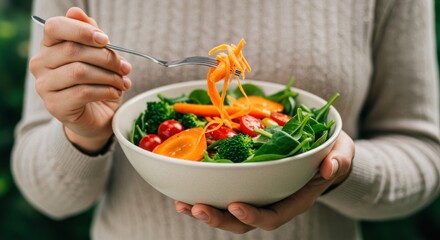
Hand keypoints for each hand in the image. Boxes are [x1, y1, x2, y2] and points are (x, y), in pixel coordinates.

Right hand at [29, 7, 131, 153]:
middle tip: (125, 67)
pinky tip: (116, 93)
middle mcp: (40, 64)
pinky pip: (83, 92)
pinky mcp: (55, 106)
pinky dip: (106, 91)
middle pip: (73, 50)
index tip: (105, 40)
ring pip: (79, 72)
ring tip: (123, 82)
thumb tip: (76, 11)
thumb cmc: (97, 82)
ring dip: (109, 76)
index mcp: (49, 46)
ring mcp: (44, 86)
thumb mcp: (98, 56)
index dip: (82, 30)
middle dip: (106, 58)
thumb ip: (90, 34)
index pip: (55, 27)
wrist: (97, 116)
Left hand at [175, 130, 353, 233]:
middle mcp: (272, 202)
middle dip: (219, 218)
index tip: (236, 206)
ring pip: (228, 212)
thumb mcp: (341, 152)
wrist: (322, 152)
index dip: (254, 216)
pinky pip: (223, 194)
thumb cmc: (332, 152)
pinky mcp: (246, 184)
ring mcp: (257, 195)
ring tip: (182, 203)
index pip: (273, 216)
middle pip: (243, 221)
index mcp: (294, 199)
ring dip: (204, 210)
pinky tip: (184, 190)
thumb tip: (329, 168)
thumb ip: (338, 161)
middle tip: (197, 208)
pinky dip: (203, 193)